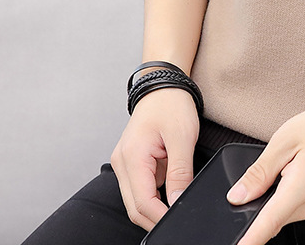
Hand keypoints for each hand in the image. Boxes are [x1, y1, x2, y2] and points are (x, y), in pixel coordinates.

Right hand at [110, 88, 199, 230]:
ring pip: (138, 199)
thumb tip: (178, 203)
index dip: (161, 217)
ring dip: (157, 203)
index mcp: (132, 158)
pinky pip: (142, 186)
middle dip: (157, 217)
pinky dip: (156, 191)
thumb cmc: (172, 104)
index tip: (179, 220)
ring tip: (177, 194)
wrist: (164, 84)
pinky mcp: (132, 161)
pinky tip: (171, 184)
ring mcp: (125, 163)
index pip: (142, 204)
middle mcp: (122, 163)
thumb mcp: (183, 138)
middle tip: (180, 217)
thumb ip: (180, 173)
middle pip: (136, 207)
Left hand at [227, 95, 304, 244]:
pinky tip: (289, 166)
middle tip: (262, 170)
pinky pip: (289, 205)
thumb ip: (260, 171)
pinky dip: (281, 193)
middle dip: (254, 205)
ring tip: (284, 159)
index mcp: (298, 190)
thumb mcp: (287, 139)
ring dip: (269, 196)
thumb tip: (238, 196)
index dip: (246, 241)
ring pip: (278, 212)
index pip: (265, 226)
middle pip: (268, 219)